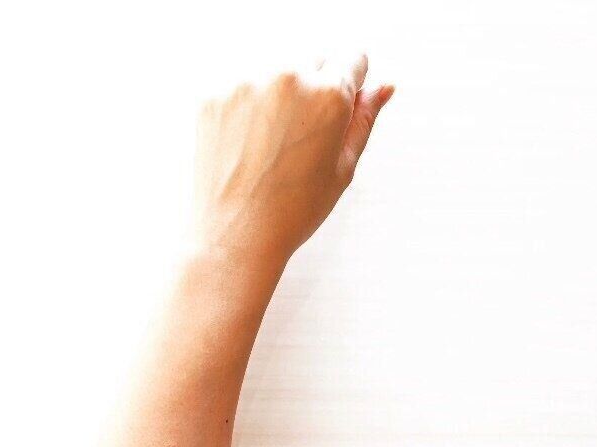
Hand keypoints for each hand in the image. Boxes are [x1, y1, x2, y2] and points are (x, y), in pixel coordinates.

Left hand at [192, 55, 393, 271]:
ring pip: (273, 73)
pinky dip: (244, 109)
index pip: (352, 60)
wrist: (235, 235)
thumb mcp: (342, 167)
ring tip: (270, 146)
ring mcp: (246, 83)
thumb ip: (363, 120)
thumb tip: (383, 88)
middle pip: (313, 62)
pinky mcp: (214, 95)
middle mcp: (288, 77)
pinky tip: (245, 146)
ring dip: (277, 97)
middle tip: (301, 140)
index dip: (350, 86)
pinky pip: (239, 89)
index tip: (339, 108)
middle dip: (314, 90)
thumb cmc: (292, 210)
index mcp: (328, 94)